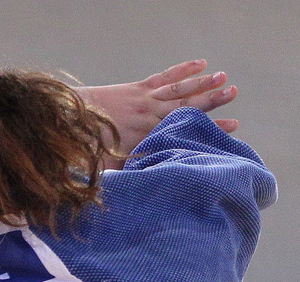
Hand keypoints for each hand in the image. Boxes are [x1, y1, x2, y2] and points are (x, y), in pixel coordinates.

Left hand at [78, 59, 238, 167]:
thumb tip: (139, 199)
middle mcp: (149, 115)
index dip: (209, 129)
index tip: (233, 126)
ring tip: (224, 78)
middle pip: (186, 106)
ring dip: (202, 83)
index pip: (184, 132)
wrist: (66, 119)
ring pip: (179, 90)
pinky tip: (200, 64)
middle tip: (234, 92)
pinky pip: (164, 77)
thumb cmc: (85, 149)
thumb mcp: (107, 170)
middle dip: (212, 100)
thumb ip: (126, 180)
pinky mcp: (136, 88)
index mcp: (146, 137)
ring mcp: (143, 99)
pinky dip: (182, 70)